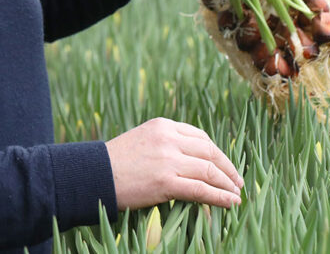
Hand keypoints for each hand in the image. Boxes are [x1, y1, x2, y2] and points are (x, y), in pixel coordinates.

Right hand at [105, 118, 243, 209]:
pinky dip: (220, 197)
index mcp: (164, 125)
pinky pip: (201, 189)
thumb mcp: (142, 141)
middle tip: (237, 182)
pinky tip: (231, 203)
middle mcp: (169, 138)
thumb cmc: (114, 162)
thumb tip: (190, 162)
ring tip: (236, 195)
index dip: (217, 153)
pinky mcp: (165, 182)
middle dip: (228, 168)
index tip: (225, 165)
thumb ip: (166, 145)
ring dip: (227, 184)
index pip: (201, 137)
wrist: (92, 175)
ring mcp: (168, 160)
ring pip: (209, 171)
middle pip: (210, 152)